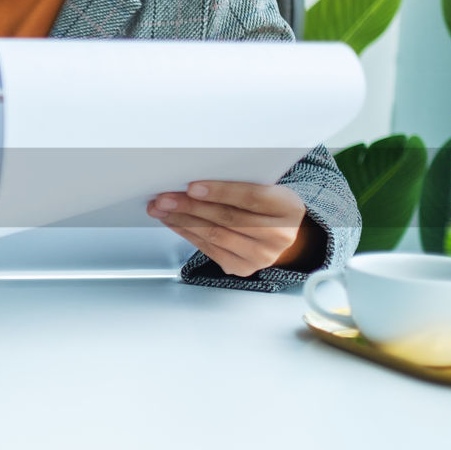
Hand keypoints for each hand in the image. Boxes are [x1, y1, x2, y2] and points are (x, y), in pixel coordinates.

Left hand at [147, 181, 311, 277]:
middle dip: (191, 207)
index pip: (251, 198)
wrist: (281, 234)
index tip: (192, 186)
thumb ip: (240, 185)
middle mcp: (279, 235)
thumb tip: (194, 181)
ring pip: (215, 235)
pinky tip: (174, 222)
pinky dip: (187, 233)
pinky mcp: (243, 268)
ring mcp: (261, 256)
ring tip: (162, 209)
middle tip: (165, 198)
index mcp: (288, 208)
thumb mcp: (266, 189)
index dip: (220, 191)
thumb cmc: (266, 205)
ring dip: (182, 221)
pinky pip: (209, 249)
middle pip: (228, 219)